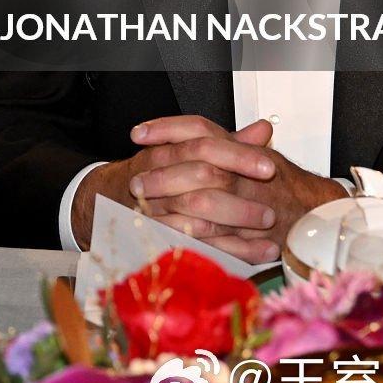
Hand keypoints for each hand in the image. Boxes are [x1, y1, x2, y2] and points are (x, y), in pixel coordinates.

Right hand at [76, 116, 283, 260]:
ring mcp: (157, 208)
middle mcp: (158, 176)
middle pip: (202, 178)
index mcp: (167, 150)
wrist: (110, 198)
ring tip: (270, 231)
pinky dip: (233, 250)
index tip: (268, 166)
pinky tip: (259, 252)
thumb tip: (262, 130)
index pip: (203, 144)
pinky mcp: (162, 236)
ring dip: (239, 224)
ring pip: (200, 215)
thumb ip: (227, 143)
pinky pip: (201, 245)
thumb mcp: (188, 152)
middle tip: (272, 206)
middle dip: (240, 194)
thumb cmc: (156, 174)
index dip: (237, 155)